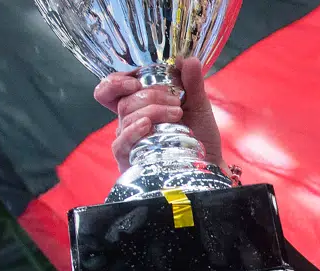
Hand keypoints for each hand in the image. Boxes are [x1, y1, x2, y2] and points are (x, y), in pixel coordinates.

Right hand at [95, 57, 224, 172]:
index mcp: (138, 105)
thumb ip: (192, 83)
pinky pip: (121, 143)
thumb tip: (189, 59)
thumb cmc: (199, 134)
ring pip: (126, 116)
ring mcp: (128, 140)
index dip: (115, 81)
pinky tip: (148, 125)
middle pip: (123, 101)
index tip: (136, 78)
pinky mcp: (130, 159)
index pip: (111, 90)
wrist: (208, 163)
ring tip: (178, 114)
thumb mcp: (198, 105)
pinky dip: (133, 130)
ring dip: (153, 110)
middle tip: (176, 101)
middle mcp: (129, 122)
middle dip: (150, 95)